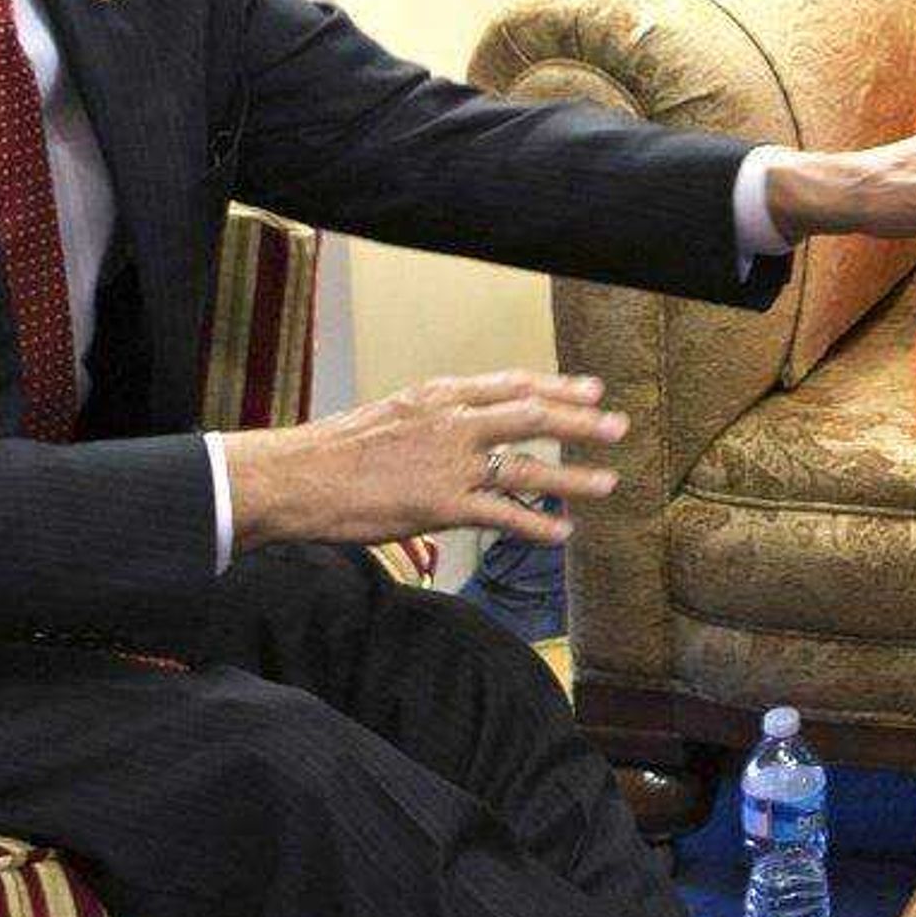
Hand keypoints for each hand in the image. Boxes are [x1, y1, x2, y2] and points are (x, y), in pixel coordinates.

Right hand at [222, 370, 625, 549]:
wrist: (297, 477)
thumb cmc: (336, 451)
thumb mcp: (391, 416)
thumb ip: (432, 422)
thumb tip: (459, 433)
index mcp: (439, 395)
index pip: (512, 383)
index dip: (558, 386)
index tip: (592, 388)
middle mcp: (452, 422)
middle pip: (532, 416)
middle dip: (581, 421)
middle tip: (618, 426)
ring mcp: (449, 464)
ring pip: (527, 467)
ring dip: (572, 476)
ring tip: (607, 482)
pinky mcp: (441, 505)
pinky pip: (502, 516)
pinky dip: (537, 526)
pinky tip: (563, 533)